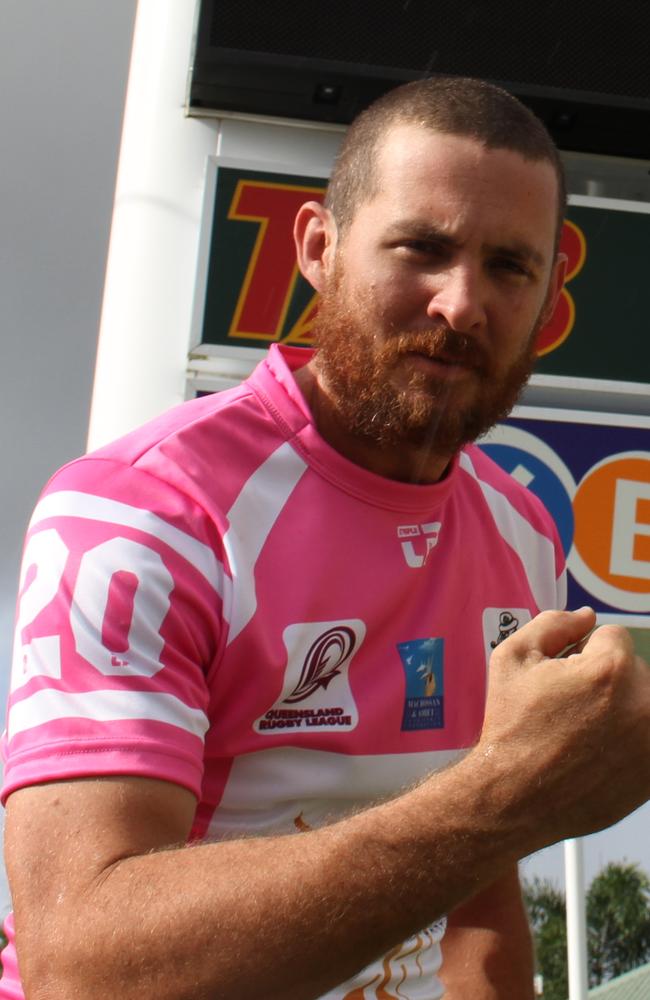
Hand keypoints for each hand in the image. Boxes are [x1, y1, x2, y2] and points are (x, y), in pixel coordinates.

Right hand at [476, 608, 649, 848]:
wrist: (515, 796)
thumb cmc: (512, 728)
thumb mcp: (513, 659)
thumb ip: (553, 624)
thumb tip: (586, 617)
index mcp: (611, 669)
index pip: (611, 636)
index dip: (581, 654)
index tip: (564, 679)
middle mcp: (643, 703)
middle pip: (632, 669)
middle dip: (606, 680)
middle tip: (571, 708)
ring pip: (641, 702)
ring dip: (621, 708)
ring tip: (585, 732)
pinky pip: (645, 736)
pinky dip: (629, 739)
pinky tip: (600, 752)